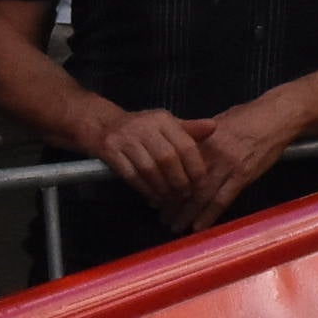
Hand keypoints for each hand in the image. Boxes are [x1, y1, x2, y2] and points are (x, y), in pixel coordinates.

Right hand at [88, 105, 220, 211]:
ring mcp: (126, 139)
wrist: (103, 125)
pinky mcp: (110, 152)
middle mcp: (144, 127)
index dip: (194, 167)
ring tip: (172, 199)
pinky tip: (154, 197)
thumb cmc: (142, 128)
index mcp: (162, 119)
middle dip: (179, 180)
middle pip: (167, 159)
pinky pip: (131, 175)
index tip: (201, 183)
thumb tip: (214, 127)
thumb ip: (190, 129)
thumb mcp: (166, 124)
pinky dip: (145, 189)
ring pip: (149, 169)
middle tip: (186, 194)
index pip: (185, 145)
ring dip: (162, 188)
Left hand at [167, 95, 307, 234]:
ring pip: (201, 194)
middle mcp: (212, 154)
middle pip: (186, 183)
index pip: (177, 166)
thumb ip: (201, 138)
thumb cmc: (249, 116)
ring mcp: (228, 165)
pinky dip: (209, 215)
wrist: (278, 115)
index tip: (154, 197)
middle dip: (172, 203)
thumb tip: (185, 151)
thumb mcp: (219, 122)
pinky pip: (223, 199)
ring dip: (186, 213)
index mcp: (203, 139)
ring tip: (175, 227)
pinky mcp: (244, 175)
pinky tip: (199, 227)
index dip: (164, 183)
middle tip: (161, 218)